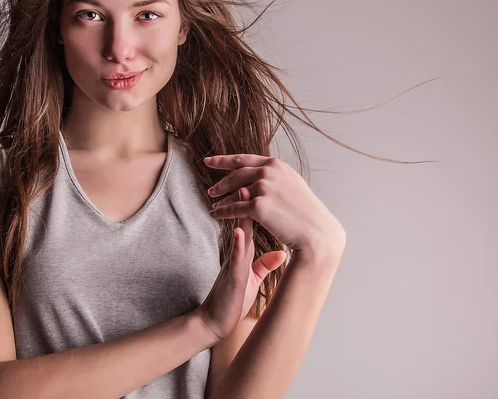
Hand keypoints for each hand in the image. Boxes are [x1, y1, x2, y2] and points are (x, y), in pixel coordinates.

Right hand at [197, 189, 286, 340]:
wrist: (216, 319)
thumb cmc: (234, 298)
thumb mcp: (253, 277)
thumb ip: (265, 263)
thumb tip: (280, 253)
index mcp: (244, 249)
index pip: (252, 219)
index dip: (260, 202)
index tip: (269, 186)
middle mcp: (238, 250)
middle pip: (244, 219)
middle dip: (247, 198)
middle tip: (253, 177)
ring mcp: (234, 261)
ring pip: (238, 233)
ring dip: (239, 213)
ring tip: (244, 193)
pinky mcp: (233, 276)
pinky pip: (235, 258)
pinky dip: (237, 243)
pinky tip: (240, 231)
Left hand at [205, 154, 345, 263]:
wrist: (316, 231)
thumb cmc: (306, 212)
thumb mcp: (292, 185)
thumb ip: (275, 177)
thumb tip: (261, 174)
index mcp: (276, 164)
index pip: (243, 159)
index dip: (223, 160)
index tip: (209, 161)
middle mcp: (268, 172)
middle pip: (235, 174)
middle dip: (221, 183)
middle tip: (211, 190)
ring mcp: (263, 187)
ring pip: (233, 192)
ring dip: (221, 199)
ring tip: (214, 205)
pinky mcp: (258, 206)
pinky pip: (234, 208)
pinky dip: (222, 212)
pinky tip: (216, 215)